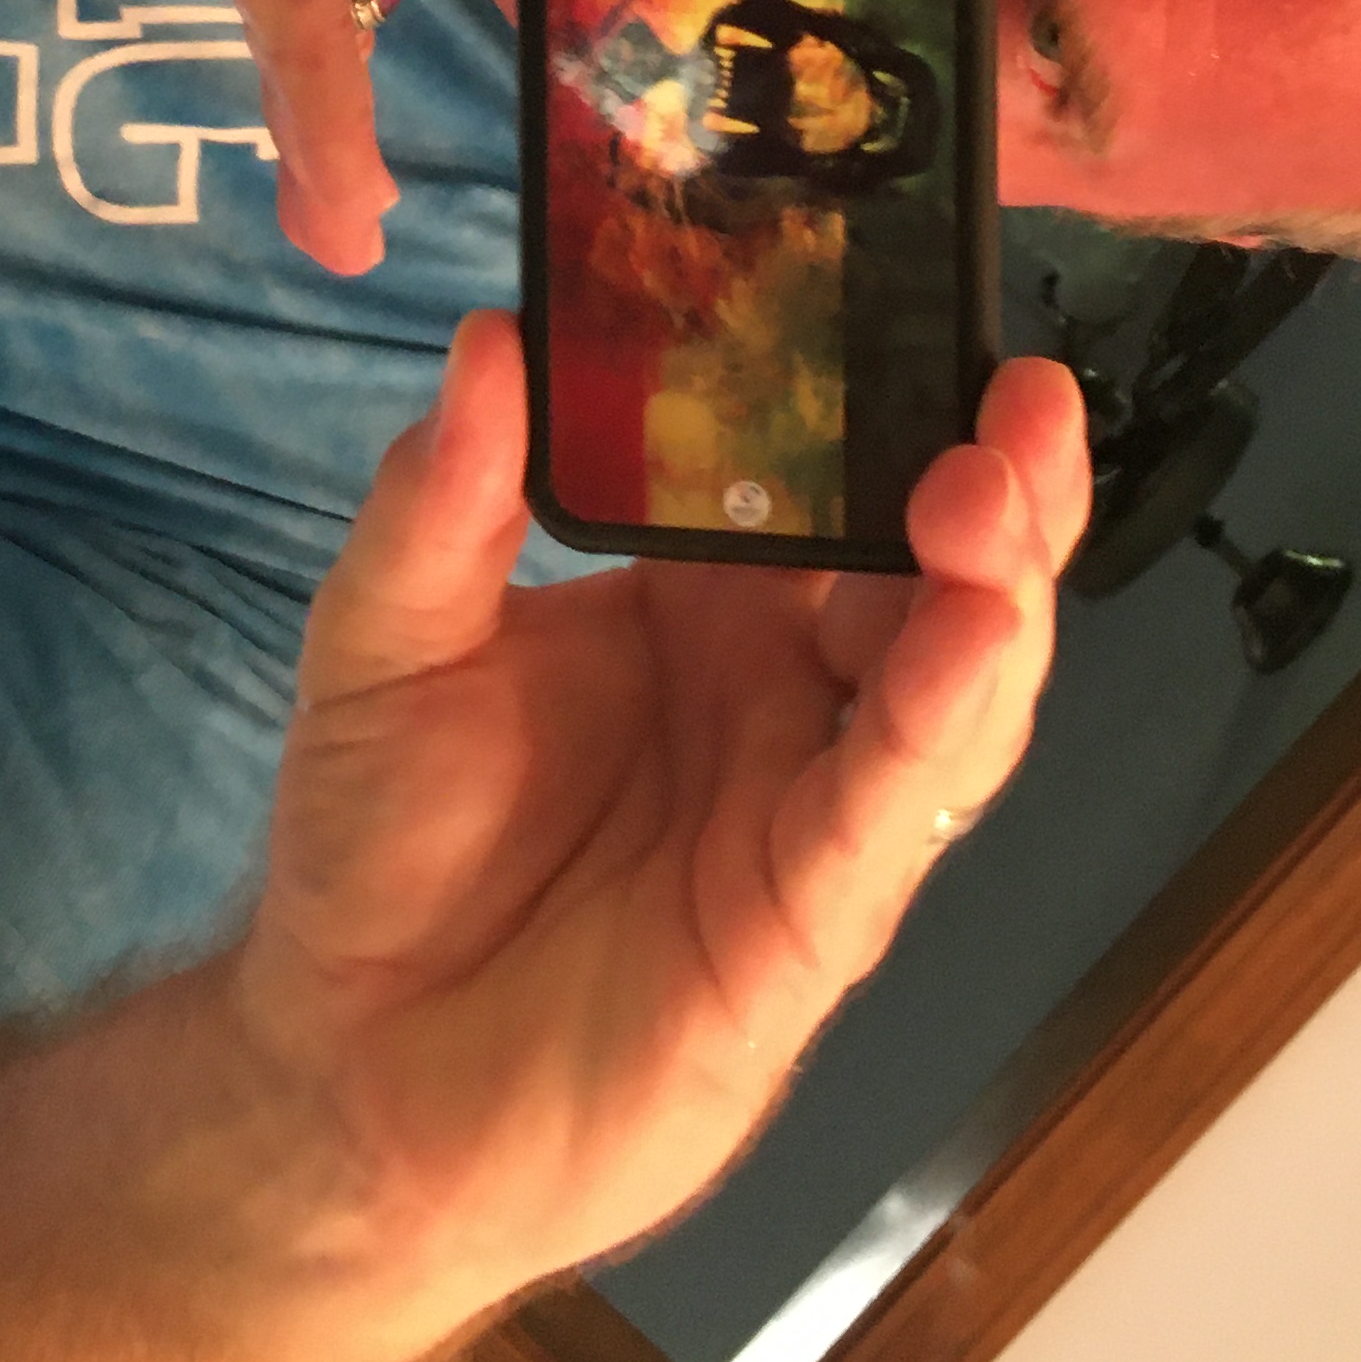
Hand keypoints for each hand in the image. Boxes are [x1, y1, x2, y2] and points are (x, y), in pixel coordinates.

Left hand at [231, 318, 1089, 1343]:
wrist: (344, 1075)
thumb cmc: (375, 847)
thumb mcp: (380, 640)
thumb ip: (442, 501)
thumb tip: (492, 340)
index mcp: (700, 596)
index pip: (823, 470)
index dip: (881, 390)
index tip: (913, 286)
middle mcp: (780, 686)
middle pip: (931, 563)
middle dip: (992, 473)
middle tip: (1016, 387)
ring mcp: (807, 800)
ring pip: (954, 679)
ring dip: (995, 582)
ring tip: (1000, 487)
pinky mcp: (808, 920)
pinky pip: (894, 808)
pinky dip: (944, 719)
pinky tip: (972, 637)